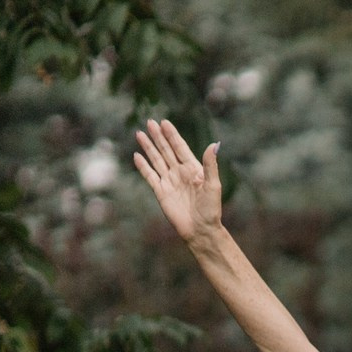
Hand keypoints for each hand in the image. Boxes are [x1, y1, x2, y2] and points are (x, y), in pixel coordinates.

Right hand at [131, 119, 224, 246]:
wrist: (200, 229)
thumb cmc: (211, 209)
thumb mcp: (213, 185)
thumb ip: (211, 165)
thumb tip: (214, 145)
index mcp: (194, 169)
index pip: (180, 148)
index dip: (172, 135)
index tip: (164, 122)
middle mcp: (180, 173)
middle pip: (166, 151)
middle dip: (158, 137)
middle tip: (149, 122)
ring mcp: (169, 182)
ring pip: (156, 160)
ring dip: (148, 147)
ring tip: (139, 133)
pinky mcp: (160, 192)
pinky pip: (149, 176)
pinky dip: (143, 166)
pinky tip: (136, 156)